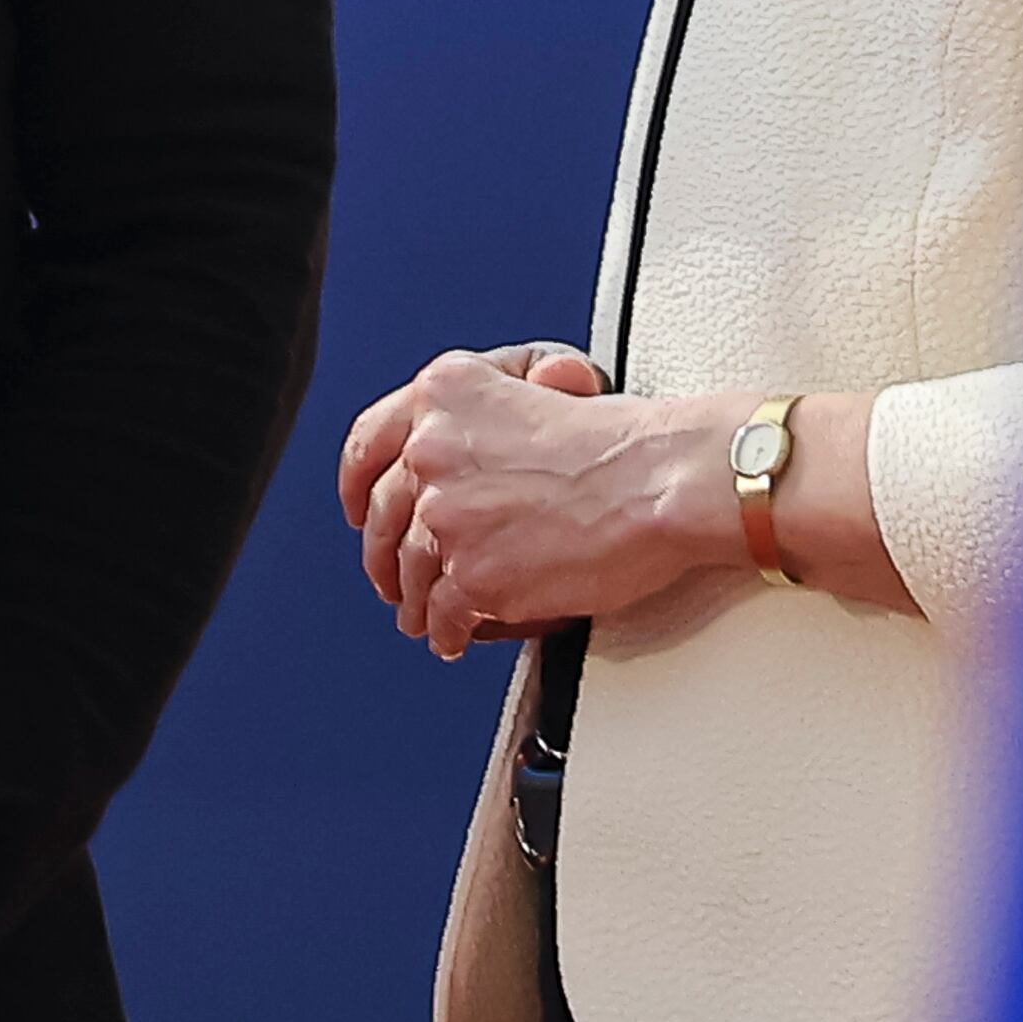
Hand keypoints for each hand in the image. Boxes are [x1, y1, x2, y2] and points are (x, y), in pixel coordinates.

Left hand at [338, 344, 734, 658]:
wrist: (664, 481)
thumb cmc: (625, 442)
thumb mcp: (541, 386)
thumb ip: (483, 410)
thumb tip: (456, 448)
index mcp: (446, 395)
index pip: (370, 443)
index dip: (358, 485)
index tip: (359, 509)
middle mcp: (433, 452)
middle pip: (383, 517)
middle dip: (384, 555)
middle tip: (393, 575)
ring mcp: (448, 518)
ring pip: (409, 572)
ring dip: (416, 600)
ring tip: (429, 615)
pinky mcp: (473, 576)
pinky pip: (442, 616)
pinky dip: (447, 631)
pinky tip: (457, 635)